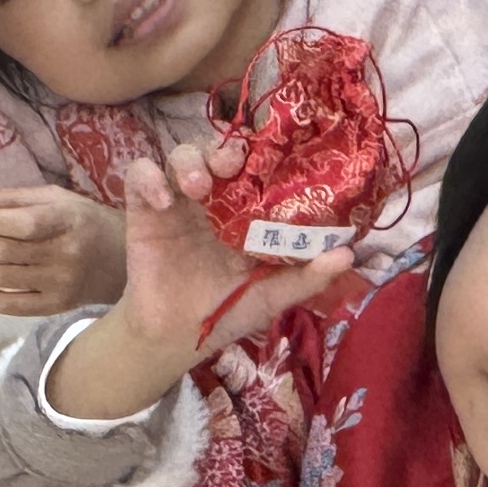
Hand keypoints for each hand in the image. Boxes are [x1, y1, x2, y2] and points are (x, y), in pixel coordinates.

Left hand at [0, 184, 127, 317]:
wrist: (121, 261)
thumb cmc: (84, 221)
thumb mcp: (58, 198)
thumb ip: (14, 199)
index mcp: (68, 221)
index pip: (22, 224)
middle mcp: (65, 254)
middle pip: (4, 252)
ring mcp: (60, 284)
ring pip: (1, 279)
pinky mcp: (55, 306)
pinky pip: (11, 306)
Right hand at [41, 141, 353, 420]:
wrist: (176, 337)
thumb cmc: (226, 312)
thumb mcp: (272, 296)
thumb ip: (307, 277)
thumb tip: (347, 255)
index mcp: (246, 211)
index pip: (256, 166)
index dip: (264, 153)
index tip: (273, 157)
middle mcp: (213, 199)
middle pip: (218, 151)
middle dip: (225, 149)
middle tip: (231, 165)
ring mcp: (178, 201)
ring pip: (180, 155)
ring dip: (189, 161)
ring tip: (197, 187)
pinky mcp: (144, 209)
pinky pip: (140, 175)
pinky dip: (149, 178)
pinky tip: (163, 202)